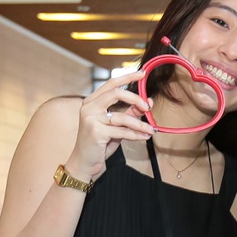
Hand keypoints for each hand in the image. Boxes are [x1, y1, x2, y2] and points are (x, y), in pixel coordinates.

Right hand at [65, 70, 154, 184]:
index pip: (111, 84)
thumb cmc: (100, 143)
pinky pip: (121, 131)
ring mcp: (90, 118)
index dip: (128, 77)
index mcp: (92, 101)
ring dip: (140, 124)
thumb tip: (148, 102)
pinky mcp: (95, 132)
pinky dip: (135, 134)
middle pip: (116, 93)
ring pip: (122, 116)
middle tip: (148, 107)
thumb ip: (130, 113)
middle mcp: (89, 106)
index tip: (143, 74)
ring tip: (151, 130)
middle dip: (135, 98)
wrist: (85, 163)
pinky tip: (144, 137)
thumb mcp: (116, 125)